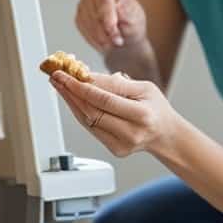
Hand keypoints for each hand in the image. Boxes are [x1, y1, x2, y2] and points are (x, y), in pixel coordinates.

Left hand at [50, 70, 180, 157]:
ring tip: (59, 85)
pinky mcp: (115, 150)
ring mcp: (122, 144)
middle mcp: (132, 133)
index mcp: (142, 115)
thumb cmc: (155, 108)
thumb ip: (116, 84)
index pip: (104, 99)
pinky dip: (79, 112)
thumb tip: (86, 76)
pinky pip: (91, 128)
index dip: (80, 86)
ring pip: (88, 120)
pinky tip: (71, 99)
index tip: (65, 73)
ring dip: (70, 101)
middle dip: (70, 92)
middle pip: (92, 111)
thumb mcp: (144, 88)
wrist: (165, 135)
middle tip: (56, 76)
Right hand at [75, 0, 146, 53]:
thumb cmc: (131, 23)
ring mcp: (82, 6)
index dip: (107, 14)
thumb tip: (117, 7)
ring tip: (114, 45)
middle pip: (94, 13)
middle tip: (118, 42)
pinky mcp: (79, 19)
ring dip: (100, 38)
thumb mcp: (134, 19)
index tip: (112, 29)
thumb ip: (126, 14)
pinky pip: (84, 31)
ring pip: (87, 24)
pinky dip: (95, 40)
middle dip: (105, 31)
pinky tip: (105, 44)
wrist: (124, 35)